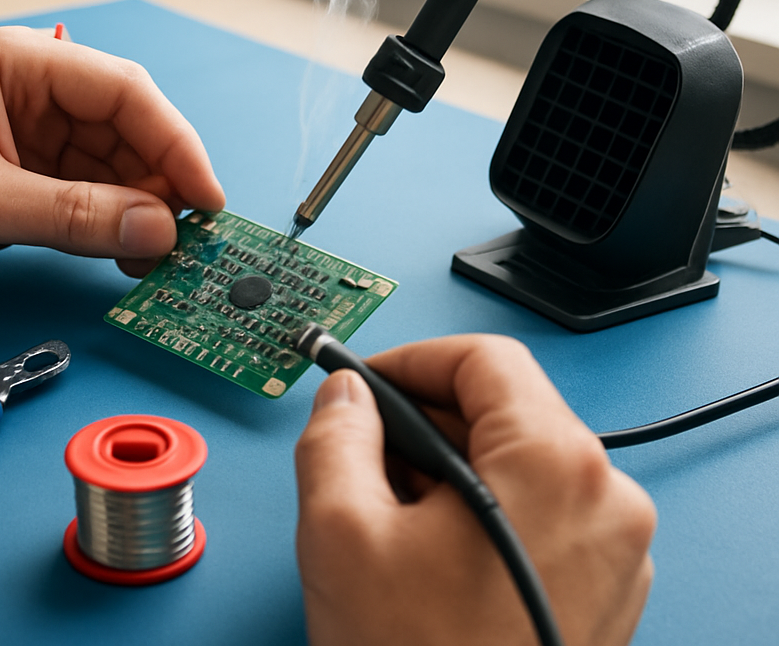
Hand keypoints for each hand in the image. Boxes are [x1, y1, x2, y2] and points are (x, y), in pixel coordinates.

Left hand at [0, 26, 224, 279]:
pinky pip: (88, 200)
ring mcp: (32, 141)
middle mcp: (35, 97)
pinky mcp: (26, 181)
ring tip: (157, 259)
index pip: (124, 92)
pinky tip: (127, 256)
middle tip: (185, 239)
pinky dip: (112, 229)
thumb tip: (156, 231)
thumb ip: (70, 215)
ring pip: (115, 170)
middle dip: (160, 183)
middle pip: (128, 132)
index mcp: (20, 67)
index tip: (204, 196)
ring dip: (141, 213)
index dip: (175, 142)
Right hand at [295, 335, 655, 645]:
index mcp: (556, 465)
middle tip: (363, 449)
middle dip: (422, 420)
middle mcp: (606, 499)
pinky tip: (426, 549)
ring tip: (388, 512)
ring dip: (445, 466)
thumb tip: (345, 396)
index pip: (484, 358)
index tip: (368, 380)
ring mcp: (613, 550)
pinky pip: (538, 510)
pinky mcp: (604, 589)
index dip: (412, 359)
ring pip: (517, 460)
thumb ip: (335, 433)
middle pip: (502, 408)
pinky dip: (479, 508)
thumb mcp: (342, 531)